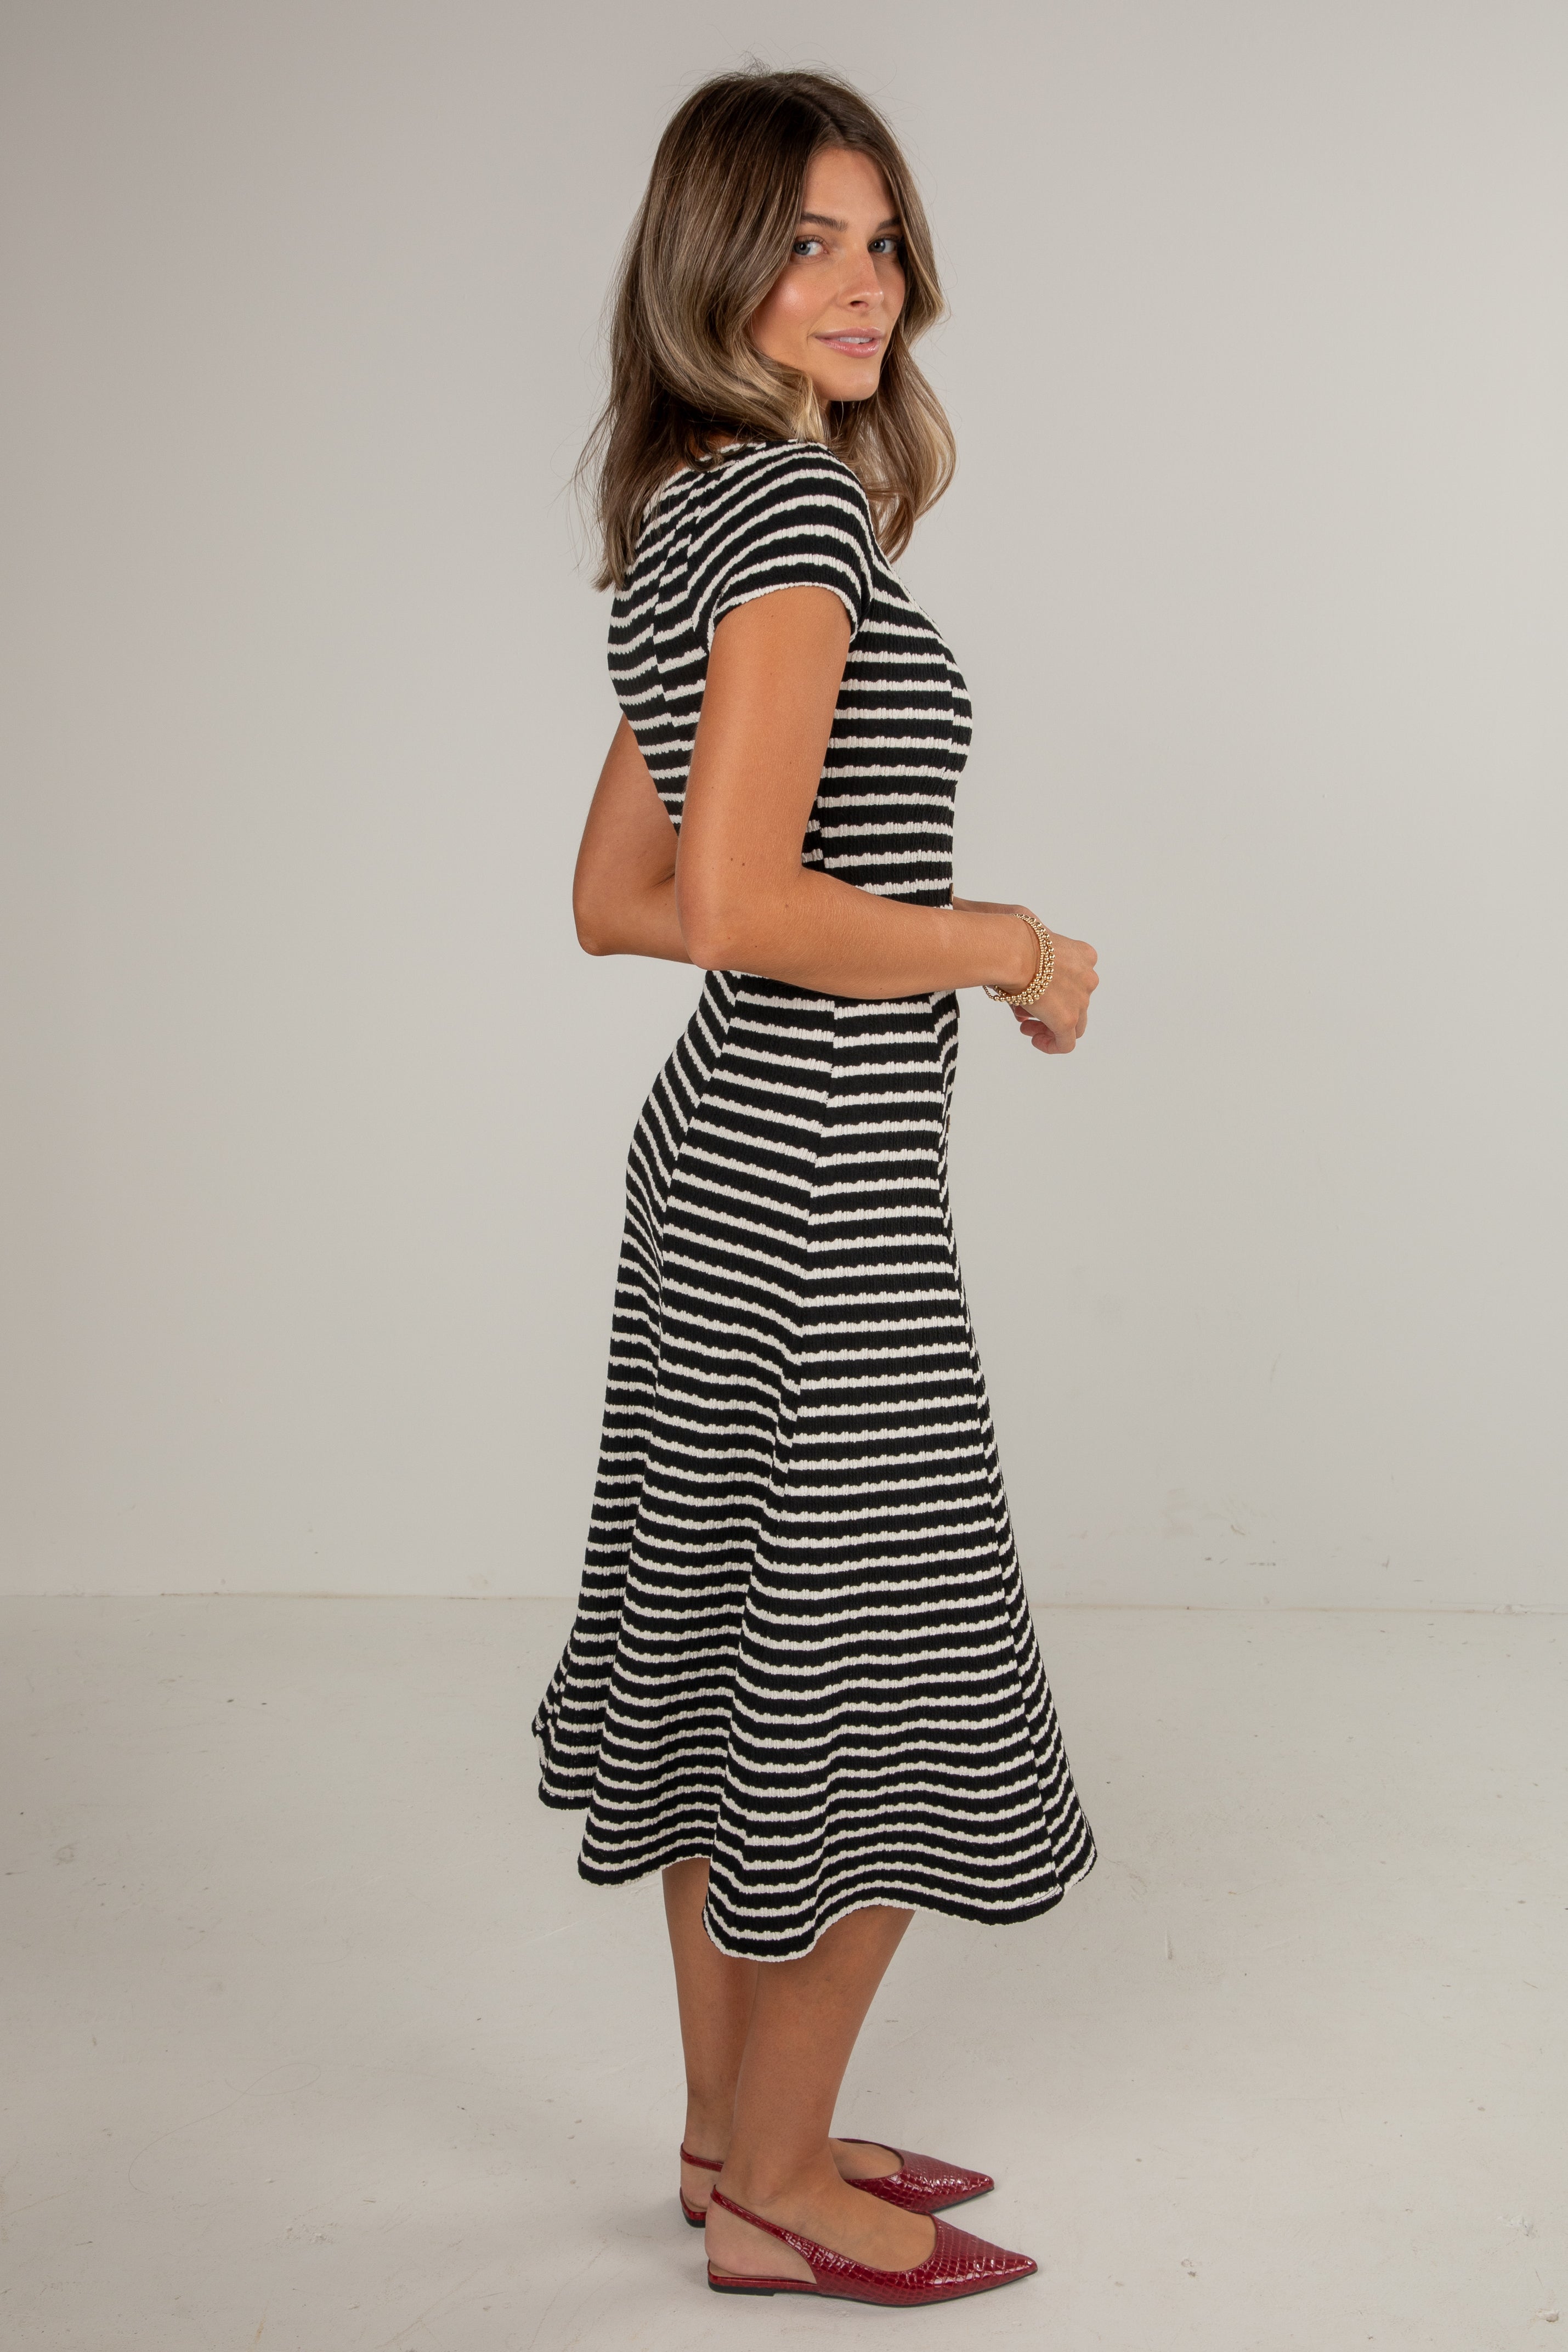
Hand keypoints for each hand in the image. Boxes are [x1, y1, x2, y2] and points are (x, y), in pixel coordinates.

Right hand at [1009, 924, 1097, 1054]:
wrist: (1012, 950)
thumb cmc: (1014, 941)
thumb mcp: (1029, 946)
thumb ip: (1032, 963)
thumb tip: (1022, 988)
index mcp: (1083, 955)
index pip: (1077, 978)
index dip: (1056, 989)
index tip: (1037, 991)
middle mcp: (1088, 977)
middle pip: (1075, 1002)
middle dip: (1052, 1009)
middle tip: (1027, 1013)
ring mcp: (1081, 999)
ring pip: (1073, 1023)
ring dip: (1049, 1026)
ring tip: (1026, 1026)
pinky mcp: (1068, 1020)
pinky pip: (1066, 1043)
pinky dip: (1052, 1045)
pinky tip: (1035, 1040)